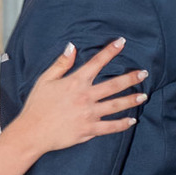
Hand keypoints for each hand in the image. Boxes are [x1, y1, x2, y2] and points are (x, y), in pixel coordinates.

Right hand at [17, 38, 146, 155]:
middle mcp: (85, 96)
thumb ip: (61, 63)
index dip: (110, 51)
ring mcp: (88, 114)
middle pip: (114, 84)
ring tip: (143, 96)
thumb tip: (72, 46)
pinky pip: (110, 127)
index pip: (97, 62)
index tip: (122, 42)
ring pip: (116, 105)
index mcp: (76, 82)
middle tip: (144, 73)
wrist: (32, 132)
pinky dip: (122, 124)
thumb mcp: (45, 80)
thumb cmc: (37, 105)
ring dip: (131, 100)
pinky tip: (132, 121)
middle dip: (131, 78)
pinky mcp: (88, 130)